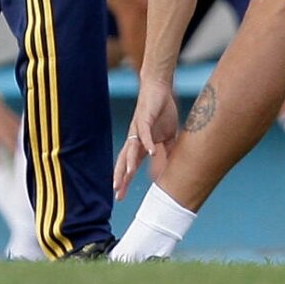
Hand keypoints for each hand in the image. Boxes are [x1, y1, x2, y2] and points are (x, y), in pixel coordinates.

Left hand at [113, 78, 178, 199]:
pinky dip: (148, 143)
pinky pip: (145, 133)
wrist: (159, 88)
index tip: (119, 196)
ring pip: (132, 148)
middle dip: (121, 176)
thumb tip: (167, 168)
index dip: (125, 179)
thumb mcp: (167, 137)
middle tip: (116, 192)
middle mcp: (135, 138)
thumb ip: (165, 152)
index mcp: (140, 144)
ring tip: (129, 175)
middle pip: (125, 160)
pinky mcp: (145, 118)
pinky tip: (151, 153)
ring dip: (130, 161)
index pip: (130, 165)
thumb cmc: (162, 111)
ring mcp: (139, 128)